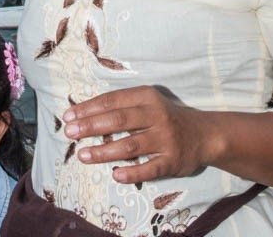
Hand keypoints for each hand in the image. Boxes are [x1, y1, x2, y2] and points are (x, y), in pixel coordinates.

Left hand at [62, 85, 211, 183]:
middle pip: (119, 120)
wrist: (204, 134)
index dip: (89, 108)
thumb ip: (122, 105)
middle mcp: (156, 116)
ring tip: (83, 155)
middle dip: (91, 126)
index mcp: (147, 97)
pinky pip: (149, 169)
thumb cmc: (166, 116)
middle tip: (70, 132)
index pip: (112, 100)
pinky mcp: (172, 162)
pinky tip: (115, 174)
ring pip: (130, 145)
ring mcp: (165, 139)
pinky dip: (131, 172)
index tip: (68, 115)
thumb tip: (85, 112)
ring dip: (104, 151)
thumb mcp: (148, 102)